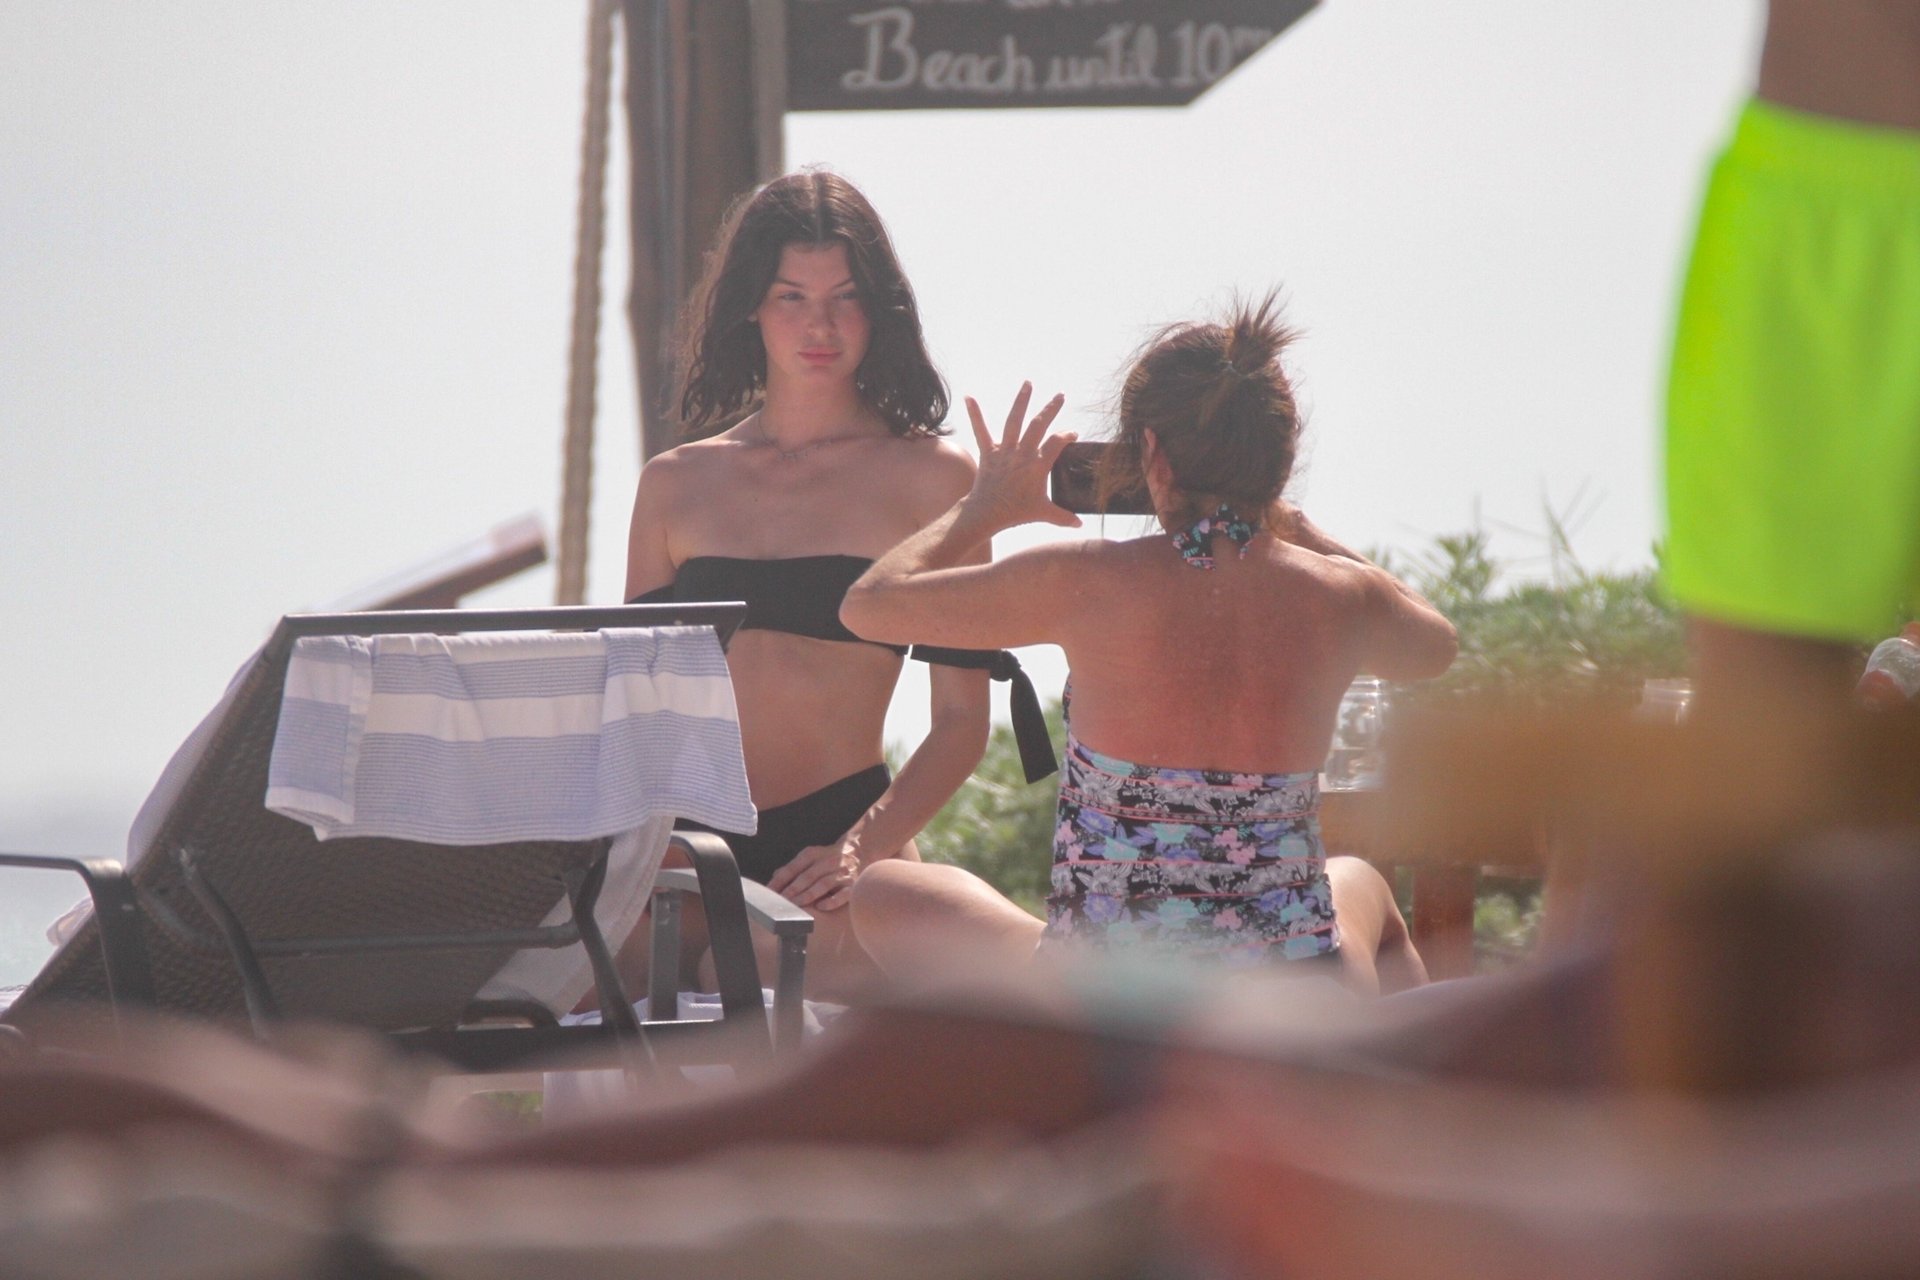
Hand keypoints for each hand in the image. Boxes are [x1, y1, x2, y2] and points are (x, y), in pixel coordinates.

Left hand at [767, 842, 861, 911]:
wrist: (857, 852)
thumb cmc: (826, 860)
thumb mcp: (809, 858)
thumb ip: (792, 868)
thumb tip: (774, 879)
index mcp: (814, 853)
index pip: (794, 867)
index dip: (781, 880)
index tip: (769, 892)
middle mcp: (828, 861)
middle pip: (808, 876)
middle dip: (792, 890)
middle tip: (781, 902)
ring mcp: (842, 873)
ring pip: (823, 884)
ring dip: (808, 896)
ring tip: (796, 905)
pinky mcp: (853, 884)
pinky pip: (843, 894)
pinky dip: (832, 901)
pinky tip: (821, 907)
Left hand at [962, 381, 1081, 531]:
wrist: (987, 514)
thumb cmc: (1016, 514)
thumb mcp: (1043, 514)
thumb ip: (1063, 517)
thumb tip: (1079, 526)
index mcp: (1038, 466)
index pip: (1057, 443)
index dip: (1067, 436)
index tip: (1073, 434)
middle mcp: (1022, 454)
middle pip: (1038, 426)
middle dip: (1050, 409)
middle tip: (1060, 395)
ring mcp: (1004, 451)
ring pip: (1014, 422)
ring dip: (1021, 402)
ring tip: (1028, 384)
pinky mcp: (988, 453)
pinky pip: (981, 431)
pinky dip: (975, 414)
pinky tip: (969, 397)